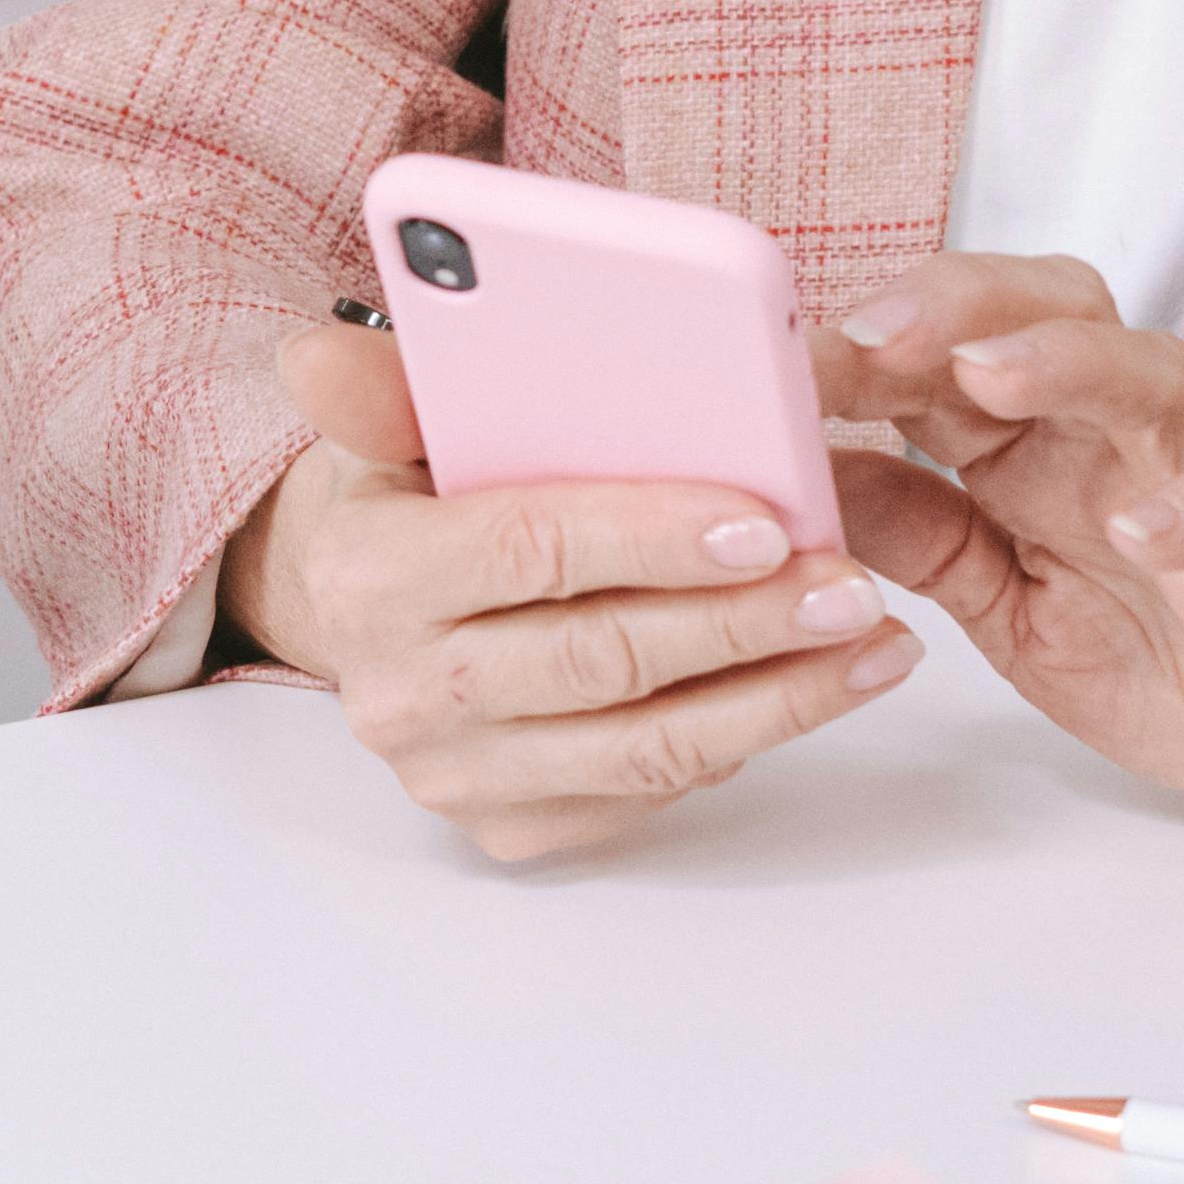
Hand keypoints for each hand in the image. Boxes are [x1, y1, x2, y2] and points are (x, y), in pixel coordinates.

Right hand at [220, 321, 917, 862]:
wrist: (367, 607)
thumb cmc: (411, 497)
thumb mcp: (394, 422)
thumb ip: (385, 385)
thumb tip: (314, 356)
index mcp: (367, 576)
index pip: (527, 551)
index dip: (651, 538)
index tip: (763, 520)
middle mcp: (401, 693)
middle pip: (601, 658)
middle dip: (743, 621)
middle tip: (850, 581)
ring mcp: (456, 775)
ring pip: (644, 746)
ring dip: (777, 693)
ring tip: (870, 638)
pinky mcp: (511, 826)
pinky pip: (649, 794)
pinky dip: (748, 740)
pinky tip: (820, 685)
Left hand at [812, 258, 1183, 846]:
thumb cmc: (1158, 650)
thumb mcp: (999, 599)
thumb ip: (911, 529)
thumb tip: (797, 467)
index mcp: (1039, 442)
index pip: (948, 348)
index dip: (864, 340)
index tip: (771, 357)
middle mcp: (1118, 439)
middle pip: (1051, 311)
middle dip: (956, 301)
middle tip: (869, 328)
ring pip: (1149, 375)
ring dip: (1066, 363)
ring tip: (987, 376)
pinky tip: (1144, 522)